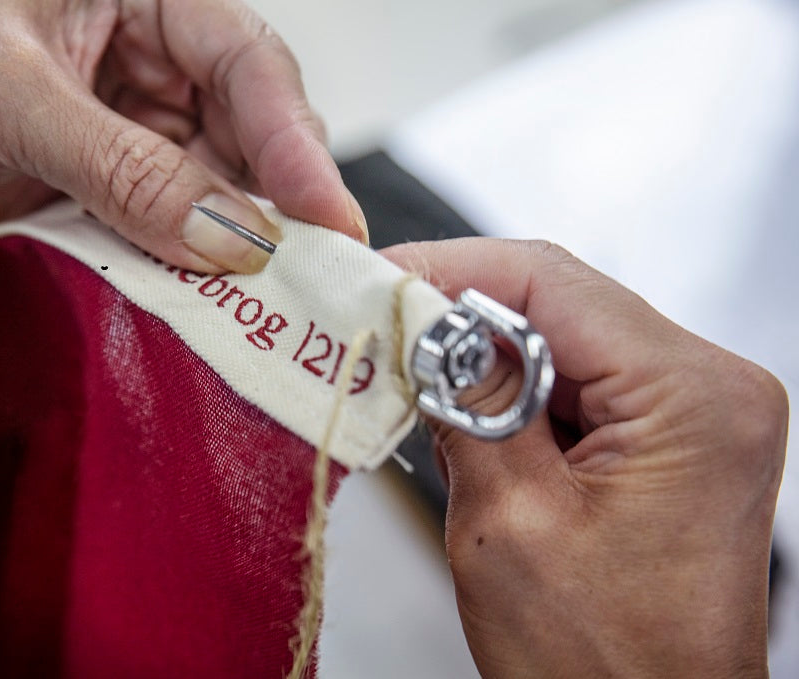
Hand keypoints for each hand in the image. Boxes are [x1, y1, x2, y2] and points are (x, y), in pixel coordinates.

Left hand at [0, 0, 365, 269]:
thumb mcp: (11, 101)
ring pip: (218, 196)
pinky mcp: (112, 199)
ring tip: (257, 298)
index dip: (295, 138)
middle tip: (304, 272)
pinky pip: (171, 238)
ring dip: (233, 250)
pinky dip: (186, 273)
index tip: (326, 214)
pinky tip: (200, 301)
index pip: (245, 60)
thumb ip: (123, 167)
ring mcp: (132, 138)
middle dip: (277, 204)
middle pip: (251, 134)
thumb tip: (227, 230)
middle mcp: (146, 65)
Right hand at [383, 239, 787, 677]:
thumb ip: (466, 403)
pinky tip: (464, 419)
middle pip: (559, 305)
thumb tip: (421, 320)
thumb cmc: (602, 666)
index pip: (552, 283)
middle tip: (377, 331)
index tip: (375, 281)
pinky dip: (512, 393)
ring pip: (562, 340)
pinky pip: (577, 382)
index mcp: (692, 400)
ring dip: (482, 360)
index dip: (449, 270)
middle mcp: (710, 390)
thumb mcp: (508, 524)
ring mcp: (695, 413)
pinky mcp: (669, 437)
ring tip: (409, 382)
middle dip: (459, 317)